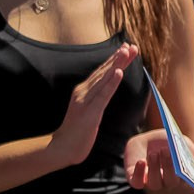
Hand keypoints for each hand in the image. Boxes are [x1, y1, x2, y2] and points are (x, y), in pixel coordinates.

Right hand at [49, 43, 137, 168]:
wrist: (62, 147)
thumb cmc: (78, 130)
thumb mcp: (89, 109)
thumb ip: (96, 97)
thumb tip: (108, 86)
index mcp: (84, 91)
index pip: (102, 71)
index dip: (114, 59)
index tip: (126, 47)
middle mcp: (83, 92)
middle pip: (104, 71)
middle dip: (118, 57)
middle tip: (131, 45)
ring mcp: (85, 101)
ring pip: (104, 79)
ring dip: (116, 64)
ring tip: (126, 52)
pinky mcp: (90, 112)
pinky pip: (103, 95)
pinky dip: (111, 83)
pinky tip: (119, 73)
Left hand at [124, 128, 193, 190]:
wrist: (145, 139)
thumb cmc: (165, 141)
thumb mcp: (179, 141)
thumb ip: (191, 149)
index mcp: (179, 175)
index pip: (186, 181)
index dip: (187, 177)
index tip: (187, 168)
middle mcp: (166, 181)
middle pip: (170, 182)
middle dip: (169, 167)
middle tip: (167, 151)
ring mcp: (150, 181)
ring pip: (154, 184)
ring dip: (154, 168)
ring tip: (154, 153)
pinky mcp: (135, 179)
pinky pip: (137, 183)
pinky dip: (139, 174)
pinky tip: (142, 161)